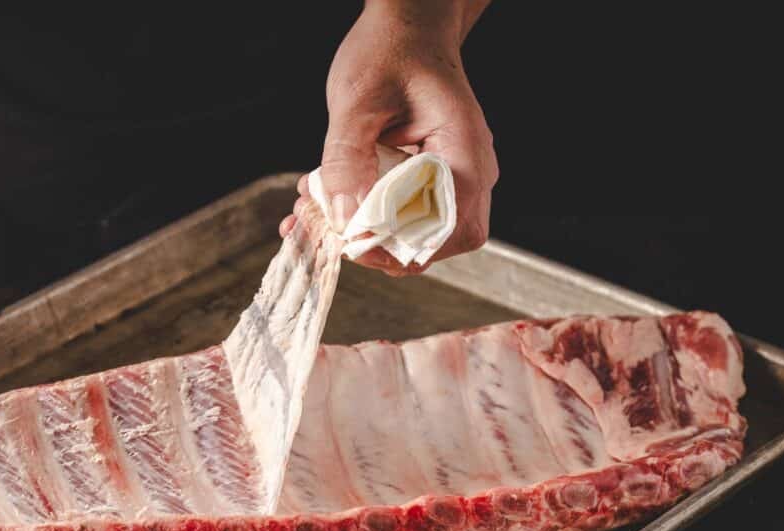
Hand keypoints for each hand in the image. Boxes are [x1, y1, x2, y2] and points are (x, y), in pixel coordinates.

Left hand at [281, 1, 497, 274]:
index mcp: (463, 152)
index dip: (401, 247)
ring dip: (364, 233)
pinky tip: (324, 200)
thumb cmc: (390, 51)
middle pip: (436, 242)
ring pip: (416, 233)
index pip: (448, 227)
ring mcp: (452, 177)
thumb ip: (347, 160)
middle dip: (379, 249)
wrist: (405, 29)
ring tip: (315, 213)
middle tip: (331, 233)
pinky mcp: (429, 178)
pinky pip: (402, 212)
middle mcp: (468, 172)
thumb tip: (343, 220)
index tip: (353, 242)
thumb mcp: (356, 102)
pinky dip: (363, 215)